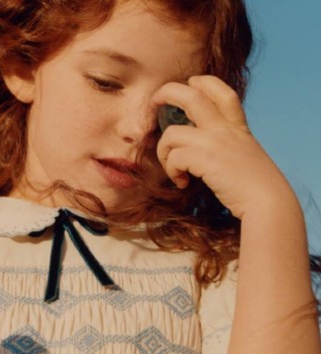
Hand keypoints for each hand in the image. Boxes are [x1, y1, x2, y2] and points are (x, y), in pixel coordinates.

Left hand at [152, 75, 296, 219]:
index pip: (220, 90)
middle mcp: (225, 129)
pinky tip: (182, 182)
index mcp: (236, 126)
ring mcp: (214, 142)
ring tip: (174, 169)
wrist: (268, 202)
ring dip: (163, 152)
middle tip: (154, 102)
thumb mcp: (244, 153)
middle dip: (167, 92)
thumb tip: (199, 145)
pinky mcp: (205, 159)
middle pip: (191, 96)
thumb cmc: (254, 185)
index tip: (189, 85)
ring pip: (171, 133)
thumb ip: (225, 143)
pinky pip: (173, 158)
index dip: (201, 82)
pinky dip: (172, 171)